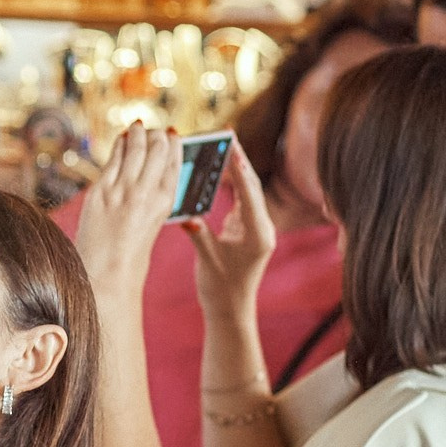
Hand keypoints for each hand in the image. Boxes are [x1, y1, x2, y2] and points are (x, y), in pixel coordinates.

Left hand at [73, 123, 179, 295]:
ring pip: (134, 149)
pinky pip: (112, 160)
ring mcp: (122, 190)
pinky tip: (121, 139)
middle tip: (154, 128)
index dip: (173, 144)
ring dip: (137, 134)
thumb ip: (155, 195)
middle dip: (156, 135)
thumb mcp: (153, 221)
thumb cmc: (132, 249)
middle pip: (156, 151)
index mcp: (165, 201)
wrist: (107, 272)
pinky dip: (119, 145)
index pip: (174, 162)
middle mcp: (146, 193)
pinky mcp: (100, 192)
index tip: (172, 133)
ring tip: (138, 126)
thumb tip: (153, 168)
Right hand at [184, 144, 275, 314]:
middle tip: (229, 136)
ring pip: (246, 192)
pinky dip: (231, 186)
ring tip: (223, 146)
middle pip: (252, 188)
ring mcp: (255, 228)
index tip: (232, 147)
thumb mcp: (207, 259)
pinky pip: (239, 202)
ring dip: (235, 171)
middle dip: (240, 162)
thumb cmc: (221, 289)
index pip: (249, 195)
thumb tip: (184, 213)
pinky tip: (220, 171)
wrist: (231, 311)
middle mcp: (261, 228)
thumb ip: (197, 233)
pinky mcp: (246, 230)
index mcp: (258, 234)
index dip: (241, 170)